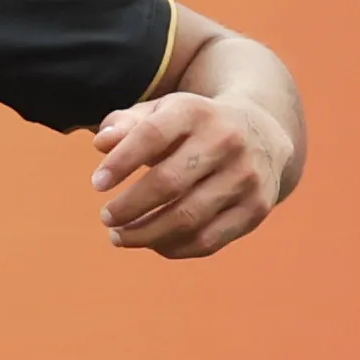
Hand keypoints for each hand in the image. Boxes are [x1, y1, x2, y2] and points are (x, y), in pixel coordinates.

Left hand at [90, 89, 294, 259]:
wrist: (262, 134)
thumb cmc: (194, 127)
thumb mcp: (163, 113)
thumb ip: (127, 124)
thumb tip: (101, 144)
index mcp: (197, 112)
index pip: (152, 135)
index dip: (121, 162)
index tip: (97, 184)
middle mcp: (226, 141)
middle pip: (168, 182)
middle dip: (129, 206)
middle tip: (106, 217)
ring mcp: (245, 177)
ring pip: (187, 218)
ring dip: (145, 234)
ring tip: (119, 236)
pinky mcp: (255, 208)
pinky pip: (207, 240)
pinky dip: (173, 248)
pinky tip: (153, 243)